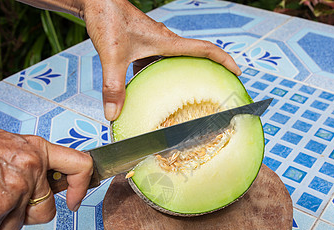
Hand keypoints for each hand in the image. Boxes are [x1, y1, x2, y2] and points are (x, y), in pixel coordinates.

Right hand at [0, 127, 92, 229]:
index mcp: (36, 150)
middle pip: (46, 211)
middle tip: (5, 201)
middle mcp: (31, 169)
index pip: (79, 165)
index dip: (81, 187)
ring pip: (17, 224)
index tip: (74, 201)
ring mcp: (14, 190)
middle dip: (28, 214)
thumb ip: (28, 161)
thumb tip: (42, 180)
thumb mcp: (6, 144)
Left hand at [81, 0, 241, 119]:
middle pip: (195, 55)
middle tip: (219, 88)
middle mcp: (165, 41)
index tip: (237, 71)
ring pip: (176, 60)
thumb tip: (114, 115)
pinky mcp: (144, 44)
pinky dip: (160, 75)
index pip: (204, 49)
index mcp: (166, 42)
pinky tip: (152, 89)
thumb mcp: (111, 56)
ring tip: (190, 95)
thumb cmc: (107, 19)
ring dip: (183, 74)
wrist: (96, 1)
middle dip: (209, 70)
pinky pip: (158, 62)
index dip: (223, 60)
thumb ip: (113, 87)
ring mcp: (155, 42)